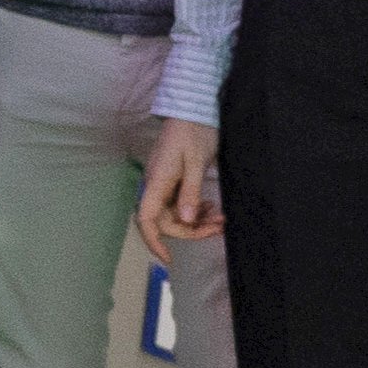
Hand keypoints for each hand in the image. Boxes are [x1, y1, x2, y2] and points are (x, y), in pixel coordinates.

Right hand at [138, 119, 223, 257]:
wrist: (194, 109)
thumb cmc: (194, 132)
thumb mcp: (196, 162)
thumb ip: (190, 192)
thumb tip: (187, 220)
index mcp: (157, 182)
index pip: (146, 219)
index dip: (154, 241)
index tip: (168, 258)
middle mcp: (156, 185)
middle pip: (166, 221)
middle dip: (192, 230)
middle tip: (218, 227)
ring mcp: (164, 183)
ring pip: (176, 214)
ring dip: (197, 221)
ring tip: (220, 218)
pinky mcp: (174, 180)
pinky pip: (182, 204)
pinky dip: (197, 210)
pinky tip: (212, 207)